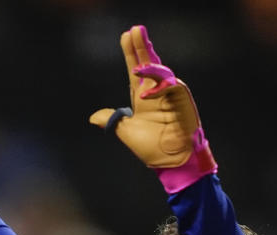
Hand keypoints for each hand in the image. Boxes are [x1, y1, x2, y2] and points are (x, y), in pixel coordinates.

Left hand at [89, 25, 216, 193]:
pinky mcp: (183, 102)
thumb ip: (112, 120)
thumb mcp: (125, 132)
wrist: (169, 163)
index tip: (125, 35)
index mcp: (143, 97)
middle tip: (135, 30)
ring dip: (150, 65)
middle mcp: (157, 92)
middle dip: (142, 47)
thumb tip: (93, 117)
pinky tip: (144, 93)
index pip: (136, 70)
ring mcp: (171, 96)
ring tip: (136, 64)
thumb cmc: (152, 149)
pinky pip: (174, 87)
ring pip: (162, 72)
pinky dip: (159, 87)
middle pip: (150, 63)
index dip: (131, 53)